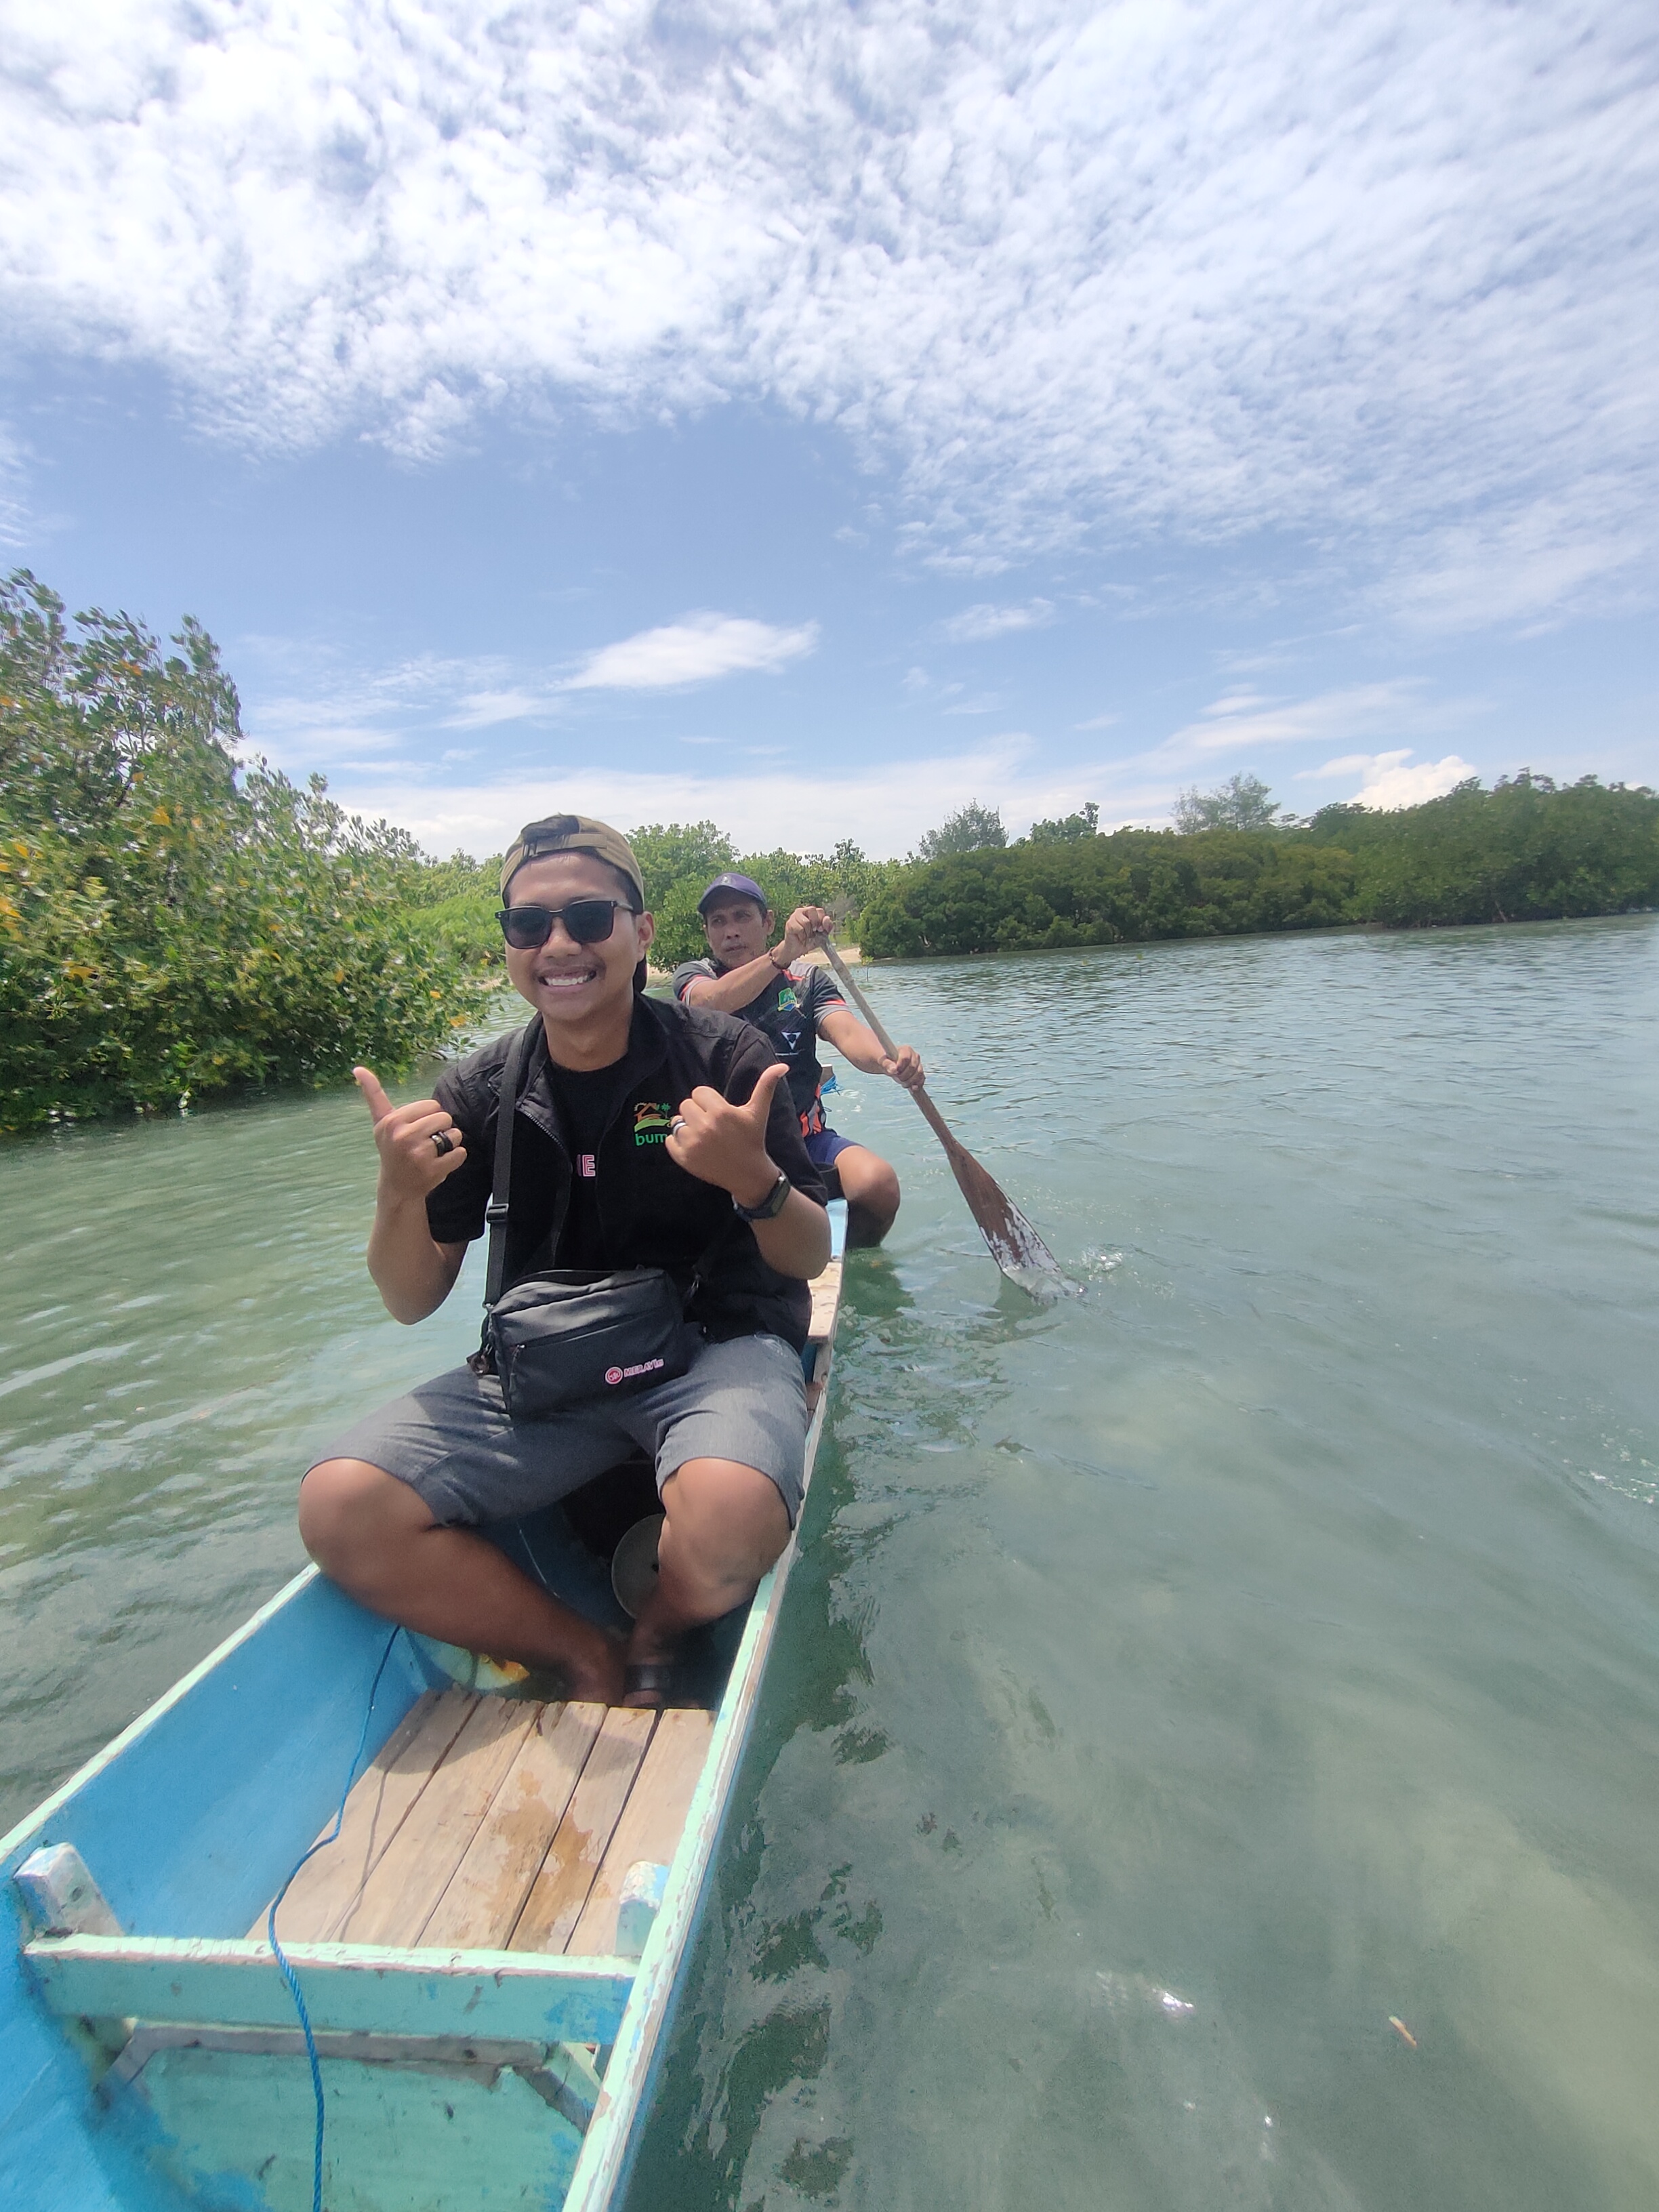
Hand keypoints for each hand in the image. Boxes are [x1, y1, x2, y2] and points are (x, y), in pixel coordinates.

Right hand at [354, 1066, 468, 1205]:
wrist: (397, 1186)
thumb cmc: (391, 1148)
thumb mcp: (380, 1122)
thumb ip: (373, 1094)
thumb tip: (358, 1068)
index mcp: (392, 1121)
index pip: (432, 1105)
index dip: (429, 1116)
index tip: (416, 1128)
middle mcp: (403, 1136)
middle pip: (445, 1117)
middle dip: (441, 1128)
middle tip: (426, 1141)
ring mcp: (419, 1154)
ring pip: (455, 1134)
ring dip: (449, 1143)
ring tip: (433, 1152)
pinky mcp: (433, 1170)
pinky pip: (460, 1153)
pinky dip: (455, 1158)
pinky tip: (439, 1163)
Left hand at [667, 1062, 790, 1205]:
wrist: (748, 1174)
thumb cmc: (752, 1139)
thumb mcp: (759, 1111)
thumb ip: (766, 1085)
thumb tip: (783, 1066)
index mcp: (720, 1112)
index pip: (698, 1092)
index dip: (708, 1101)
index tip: (718, 1112)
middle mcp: (704, 1127)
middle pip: (685, 1105)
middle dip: (697, 1112)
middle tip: (711, 1124)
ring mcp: (692, 1144)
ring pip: (676, 1122)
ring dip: (687, 1127)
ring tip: (703, 1136)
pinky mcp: (684, 1159)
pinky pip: (669, 1140)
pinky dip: (678, 1143)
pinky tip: (695, 1147)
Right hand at [780, 905, 831, 961]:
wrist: (799, 950)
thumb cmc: (810, 940)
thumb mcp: (823, 934)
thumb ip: (828, 926)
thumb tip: (827, 918)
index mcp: (811, 912)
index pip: (820, 911)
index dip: (822, 920)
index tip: (821, 929)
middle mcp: (802, 911)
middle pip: (812, 910)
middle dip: (815, 923)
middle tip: (813, 932)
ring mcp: (794, 916)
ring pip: (806, 921)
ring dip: (808, 933)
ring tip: (806, 936)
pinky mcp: (789, 923)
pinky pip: (799, 929)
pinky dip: (802, 936)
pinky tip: (801, 938)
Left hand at [883, 1044, 925, 1092]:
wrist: (890, 1064)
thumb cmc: (887, 1061)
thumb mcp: (883, 1061)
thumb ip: (887, 1064)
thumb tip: (893, 1070)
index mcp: (906, 1050)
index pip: (906, 1058)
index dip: (901, 1066)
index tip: (895, 1072)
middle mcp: (915, 1056)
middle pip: (913, 1067)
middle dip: (904, 1075)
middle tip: (896, 1077)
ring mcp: (919, 1064)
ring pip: (918, 1074)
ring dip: (910, 1081)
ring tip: (902, 1083)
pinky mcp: (920, 1073)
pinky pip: (921, 1079)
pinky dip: (917, 1085)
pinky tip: (912, 1088)